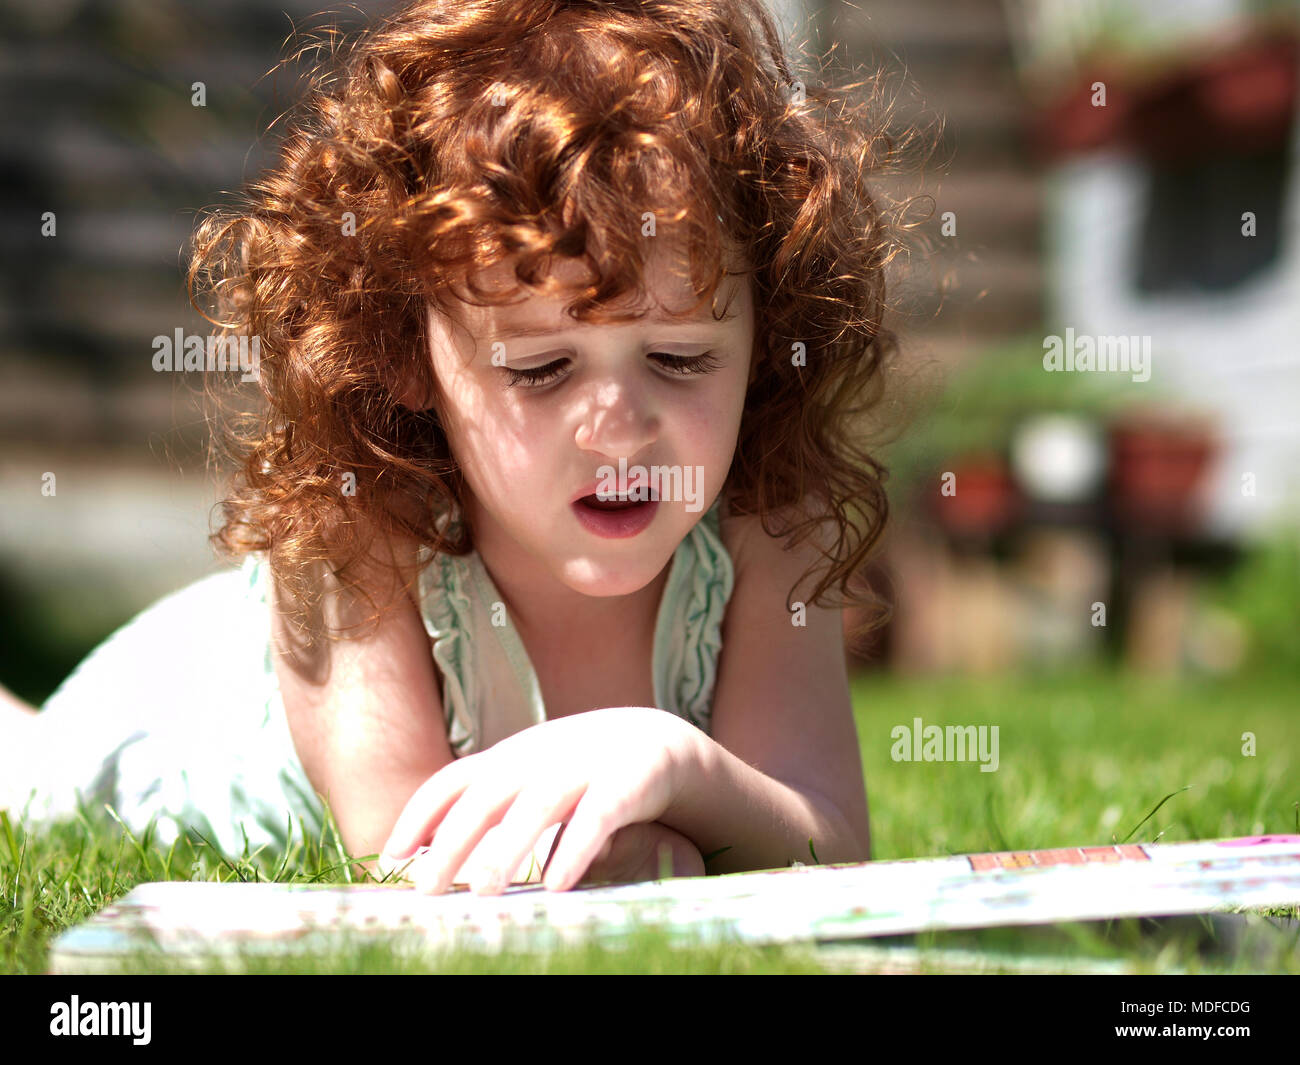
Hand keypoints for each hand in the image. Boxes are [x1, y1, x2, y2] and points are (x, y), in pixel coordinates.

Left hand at [379, 706, 696, 894]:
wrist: (658, 742)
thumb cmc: (579, 772)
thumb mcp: (527, 778)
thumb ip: (487, 805)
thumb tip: (429, 853)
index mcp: (508, 758)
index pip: (453, 780)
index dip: (420, 815)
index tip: (392, 855)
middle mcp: (538, 758)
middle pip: (487, 797)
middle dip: (453, 842)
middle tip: (426, 888)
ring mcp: (582, 767)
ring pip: (537, 806)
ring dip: (508, 849)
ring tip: (483, 893)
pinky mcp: (626, 784)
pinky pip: (598, 817)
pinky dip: (576, 848)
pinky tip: (558, 884)